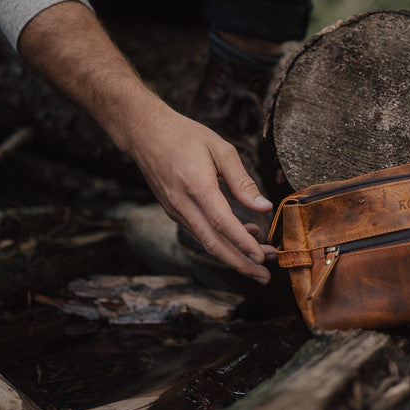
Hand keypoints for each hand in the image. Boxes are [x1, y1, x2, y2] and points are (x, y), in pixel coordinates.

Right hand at [15, 1, 275, 280]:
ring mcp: (176, 210)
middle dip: (240, 264)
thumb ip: (242, 180)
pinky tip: (242, 236)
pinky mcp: (174, 211)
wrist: (144, 133)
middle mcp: (183, 204)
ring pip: (206, 242)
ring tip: (259, 261)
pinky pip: (200, 232)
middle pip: (214, 244)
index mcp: (197, 186)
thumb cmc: (185, 135)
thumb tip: (263, 206)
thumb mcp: (220, 149)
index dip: (244, 244)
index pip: (223, 223)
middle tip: (264, 277)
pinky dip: (221, 240)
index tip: (263, 257)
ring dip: (233, 255)